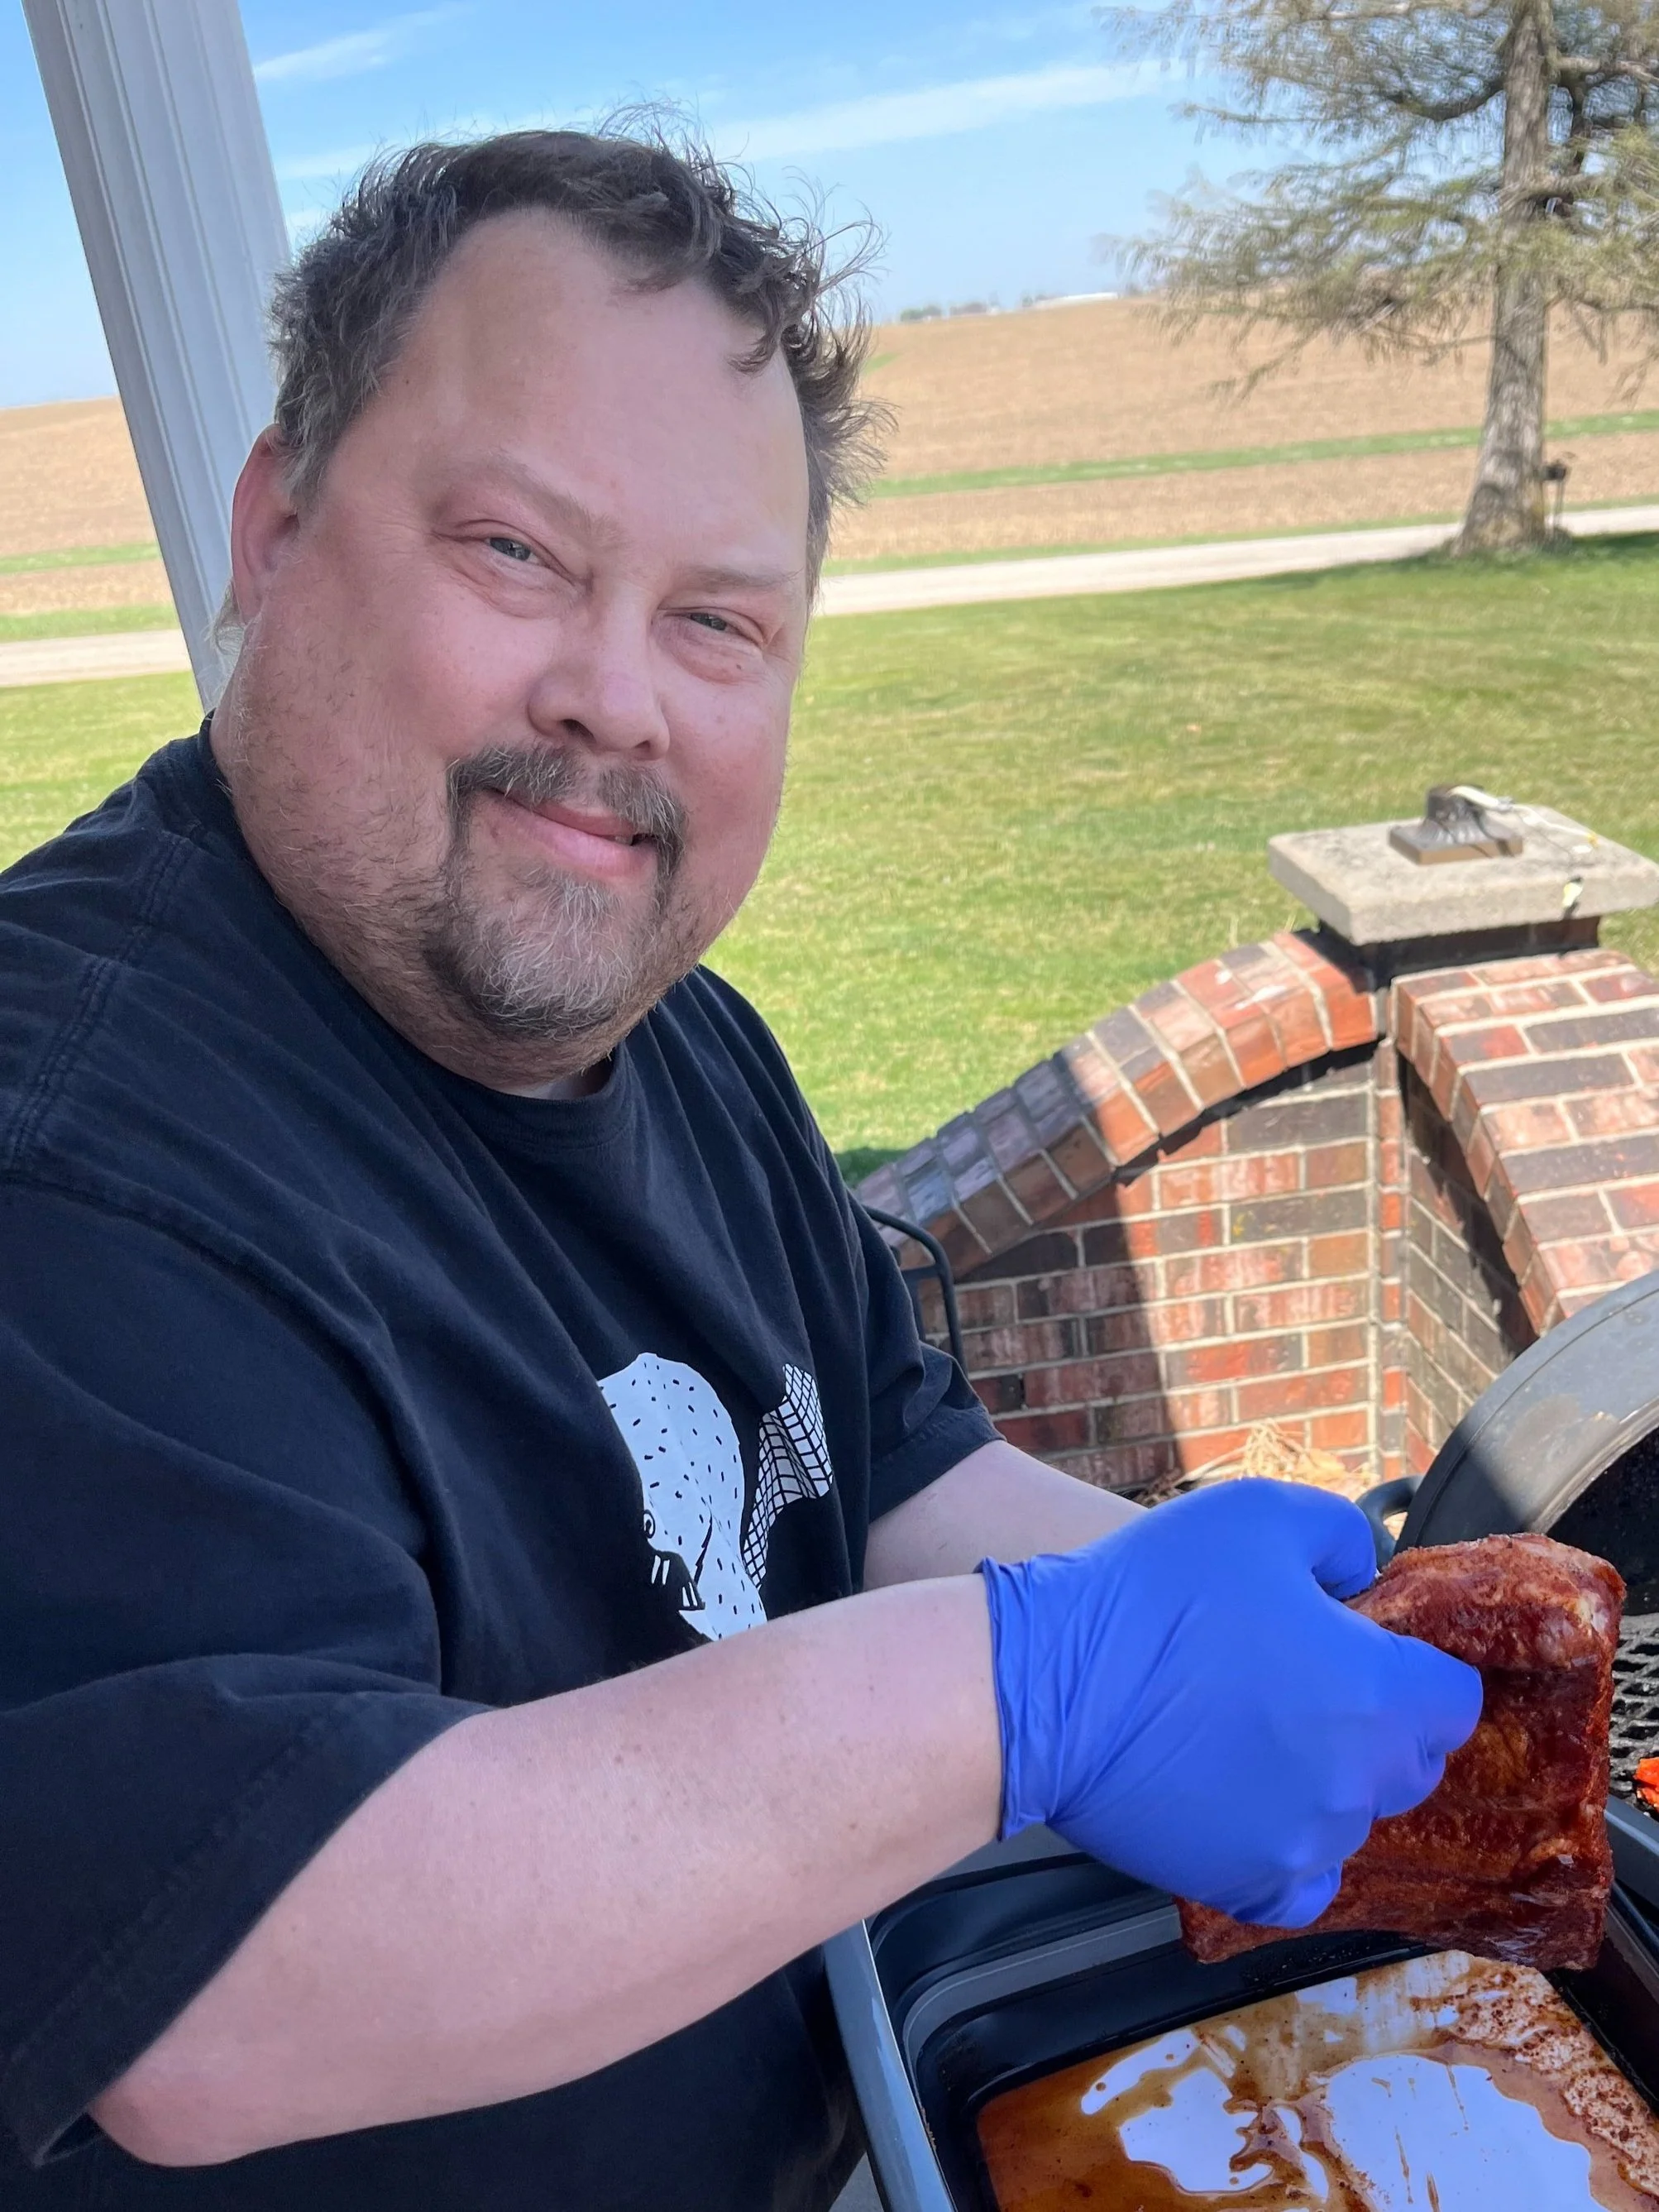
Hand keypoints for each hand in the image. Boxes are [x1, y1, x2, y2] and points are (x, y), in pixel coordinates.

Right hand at [978, 1479, 1482, 1925]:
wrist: (1045, 1686)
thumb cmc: (1152, 1594)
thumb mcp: (1258, 1514)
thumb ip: (1341, 1537)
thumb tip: (1362, 1576)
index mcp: (1376, 1693)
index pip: (1452, 1700)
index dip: (1413, 1668)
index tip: (1365, 1651)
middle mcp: (1355, 1782)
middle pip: (1407, 1762)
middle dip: (1373, 1724)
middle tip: (1297, 1682)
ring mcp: (1302, 1843)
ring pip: (1349, 1817)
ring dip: (1320, 1781)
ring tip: (1244, 1732)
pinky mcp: (1244, 1883)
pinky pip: (1300, 1882)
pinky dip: (1284, 1849)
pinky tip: (1241, 1801)